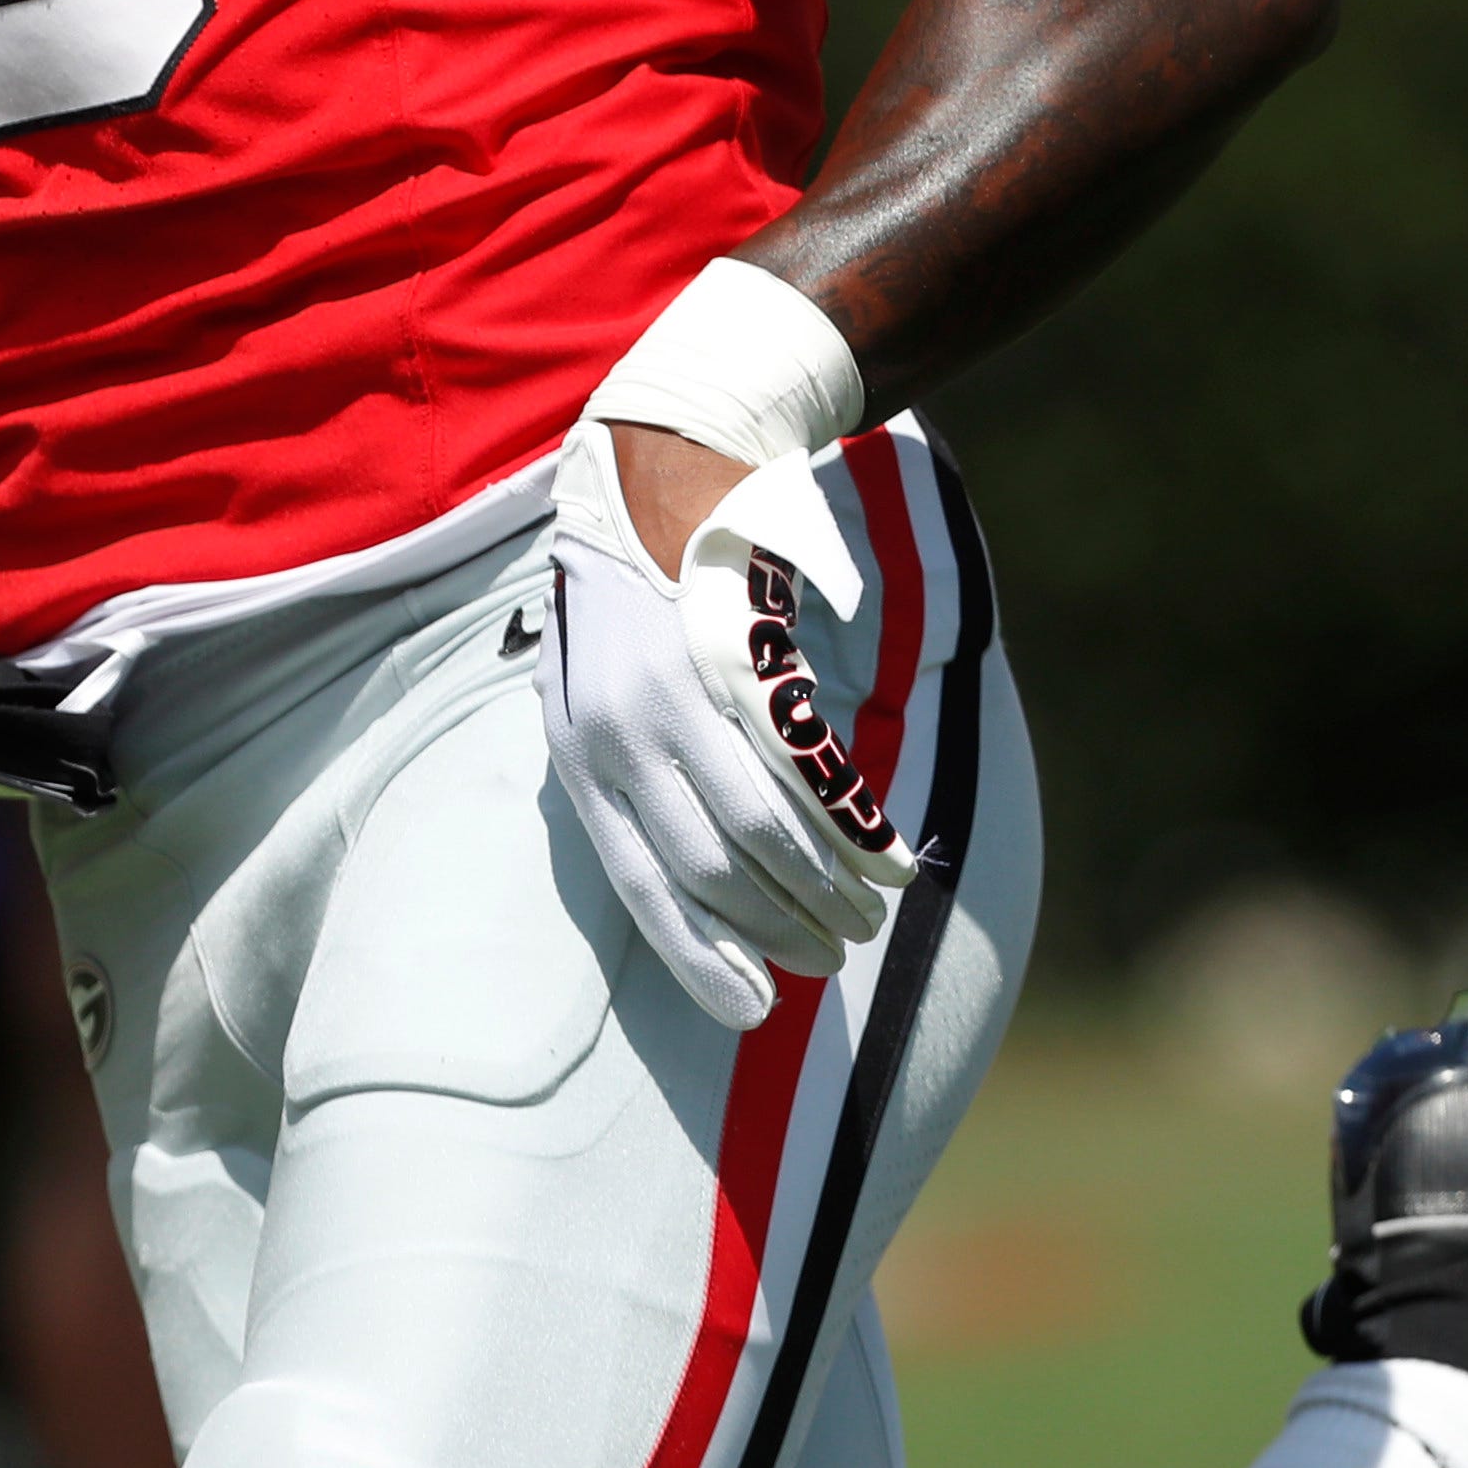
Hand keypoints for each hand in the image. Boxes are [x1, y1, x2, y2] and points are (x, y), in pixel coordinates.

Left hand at [540, 421, 916, 1032]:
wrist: (656, 457)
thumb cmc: (629, 586)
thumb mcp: (591, 682)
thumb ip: (622, 770)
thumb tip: (676, 877)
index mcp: (579, 753)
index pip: (638, 887)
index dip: (701, 957)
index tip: (753, 1010)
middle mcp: (618, 733)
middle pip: (711, 870)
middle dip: (781, 930)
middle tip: (837, 957)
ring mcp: (678, 694)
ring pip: (762, 832)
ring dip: (825, 890)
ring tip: (870, 916)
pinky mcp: (740, 654)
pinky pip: (804, 768)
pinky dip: (851, 826)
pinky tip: (889, 858)